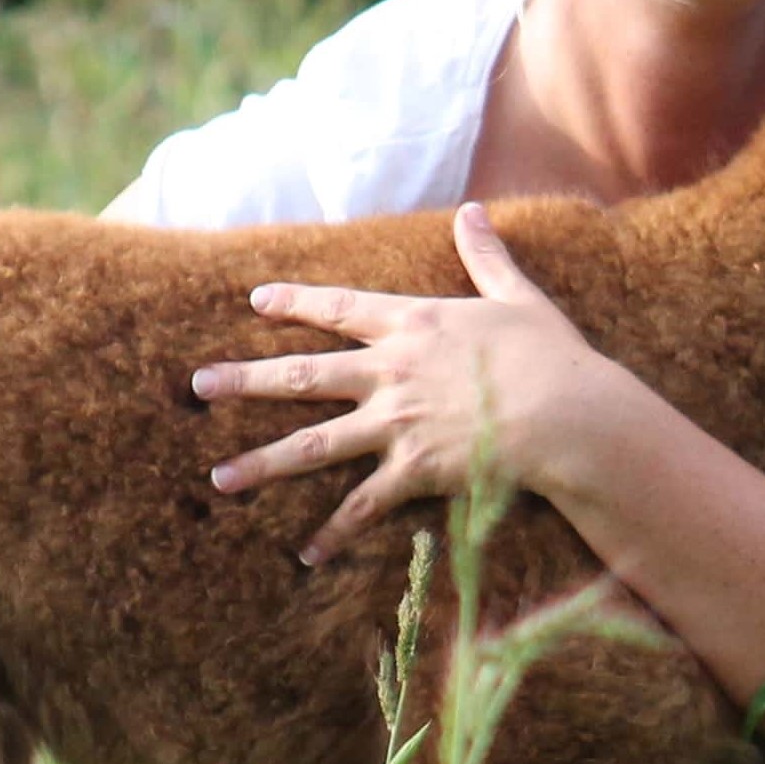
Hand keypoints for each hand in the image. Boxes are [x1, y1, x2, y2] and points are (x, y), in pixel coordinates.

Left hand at [191, 202, 619, 564]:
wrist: (566, 415)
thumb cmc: (551, 356)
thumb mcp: (517, 297)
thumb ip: (486, 255)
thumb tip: (472, 210)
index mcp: (414, 323)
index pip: (339, 308)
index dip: (295, 302)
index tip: (256, 300)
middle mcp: (391, 371)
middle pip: (303, 375)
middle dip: (245, 380)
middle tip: (198, 386)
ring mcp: (396, 423)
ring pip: (313, 444)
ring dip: (263, 461)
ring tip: (220, 477)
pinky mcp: (413, 470)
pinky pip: (363, 506)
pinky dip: (333, 533)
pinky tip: (304, 553)